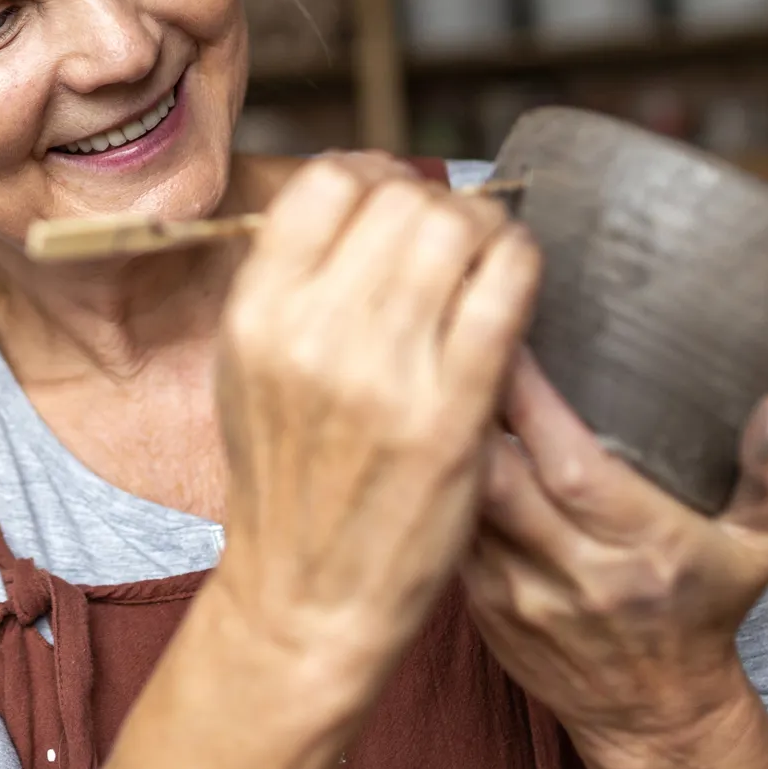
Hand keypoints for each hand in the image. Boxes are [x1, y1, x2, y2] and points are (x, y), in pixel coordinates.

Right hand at [210, 155, 539, 702]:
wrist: (309, 595)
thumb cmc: (287, 481)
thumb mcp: (246, 370)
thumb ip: (290, 285)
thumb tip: (362, 197)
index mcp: (256, 313)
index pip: (327, 181)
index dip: (374, 174)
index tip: (396, 198)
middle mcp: (312, 331)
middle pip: (399, 196)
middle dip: (438, 201)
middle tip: (456, 231)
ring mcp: (383, 371)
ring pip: (457, 228)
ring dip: (486, 225)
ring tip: (490, 253)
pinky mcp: (451, 410)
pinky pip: (505, 288)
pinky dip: (521, 263)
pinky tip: (518, 278)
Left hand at [459, 354, 767, 768]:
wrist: (655, 718)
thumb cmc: (706, 609)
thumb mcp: (760, 549)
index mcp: (644, 548)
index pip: (570, 463)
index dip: (527, 396)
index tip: (503, 324)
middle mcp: (577, 575)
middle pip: (496, 479)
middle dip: (465, 406)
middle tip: (443, 331)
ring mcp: (519, 597)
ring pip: (458, 506)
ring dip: (437, 442)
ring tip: (425, 370)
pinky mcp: (481, 609)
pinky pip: (444, 533)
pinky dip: (433, 485)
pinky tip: (422, 435)